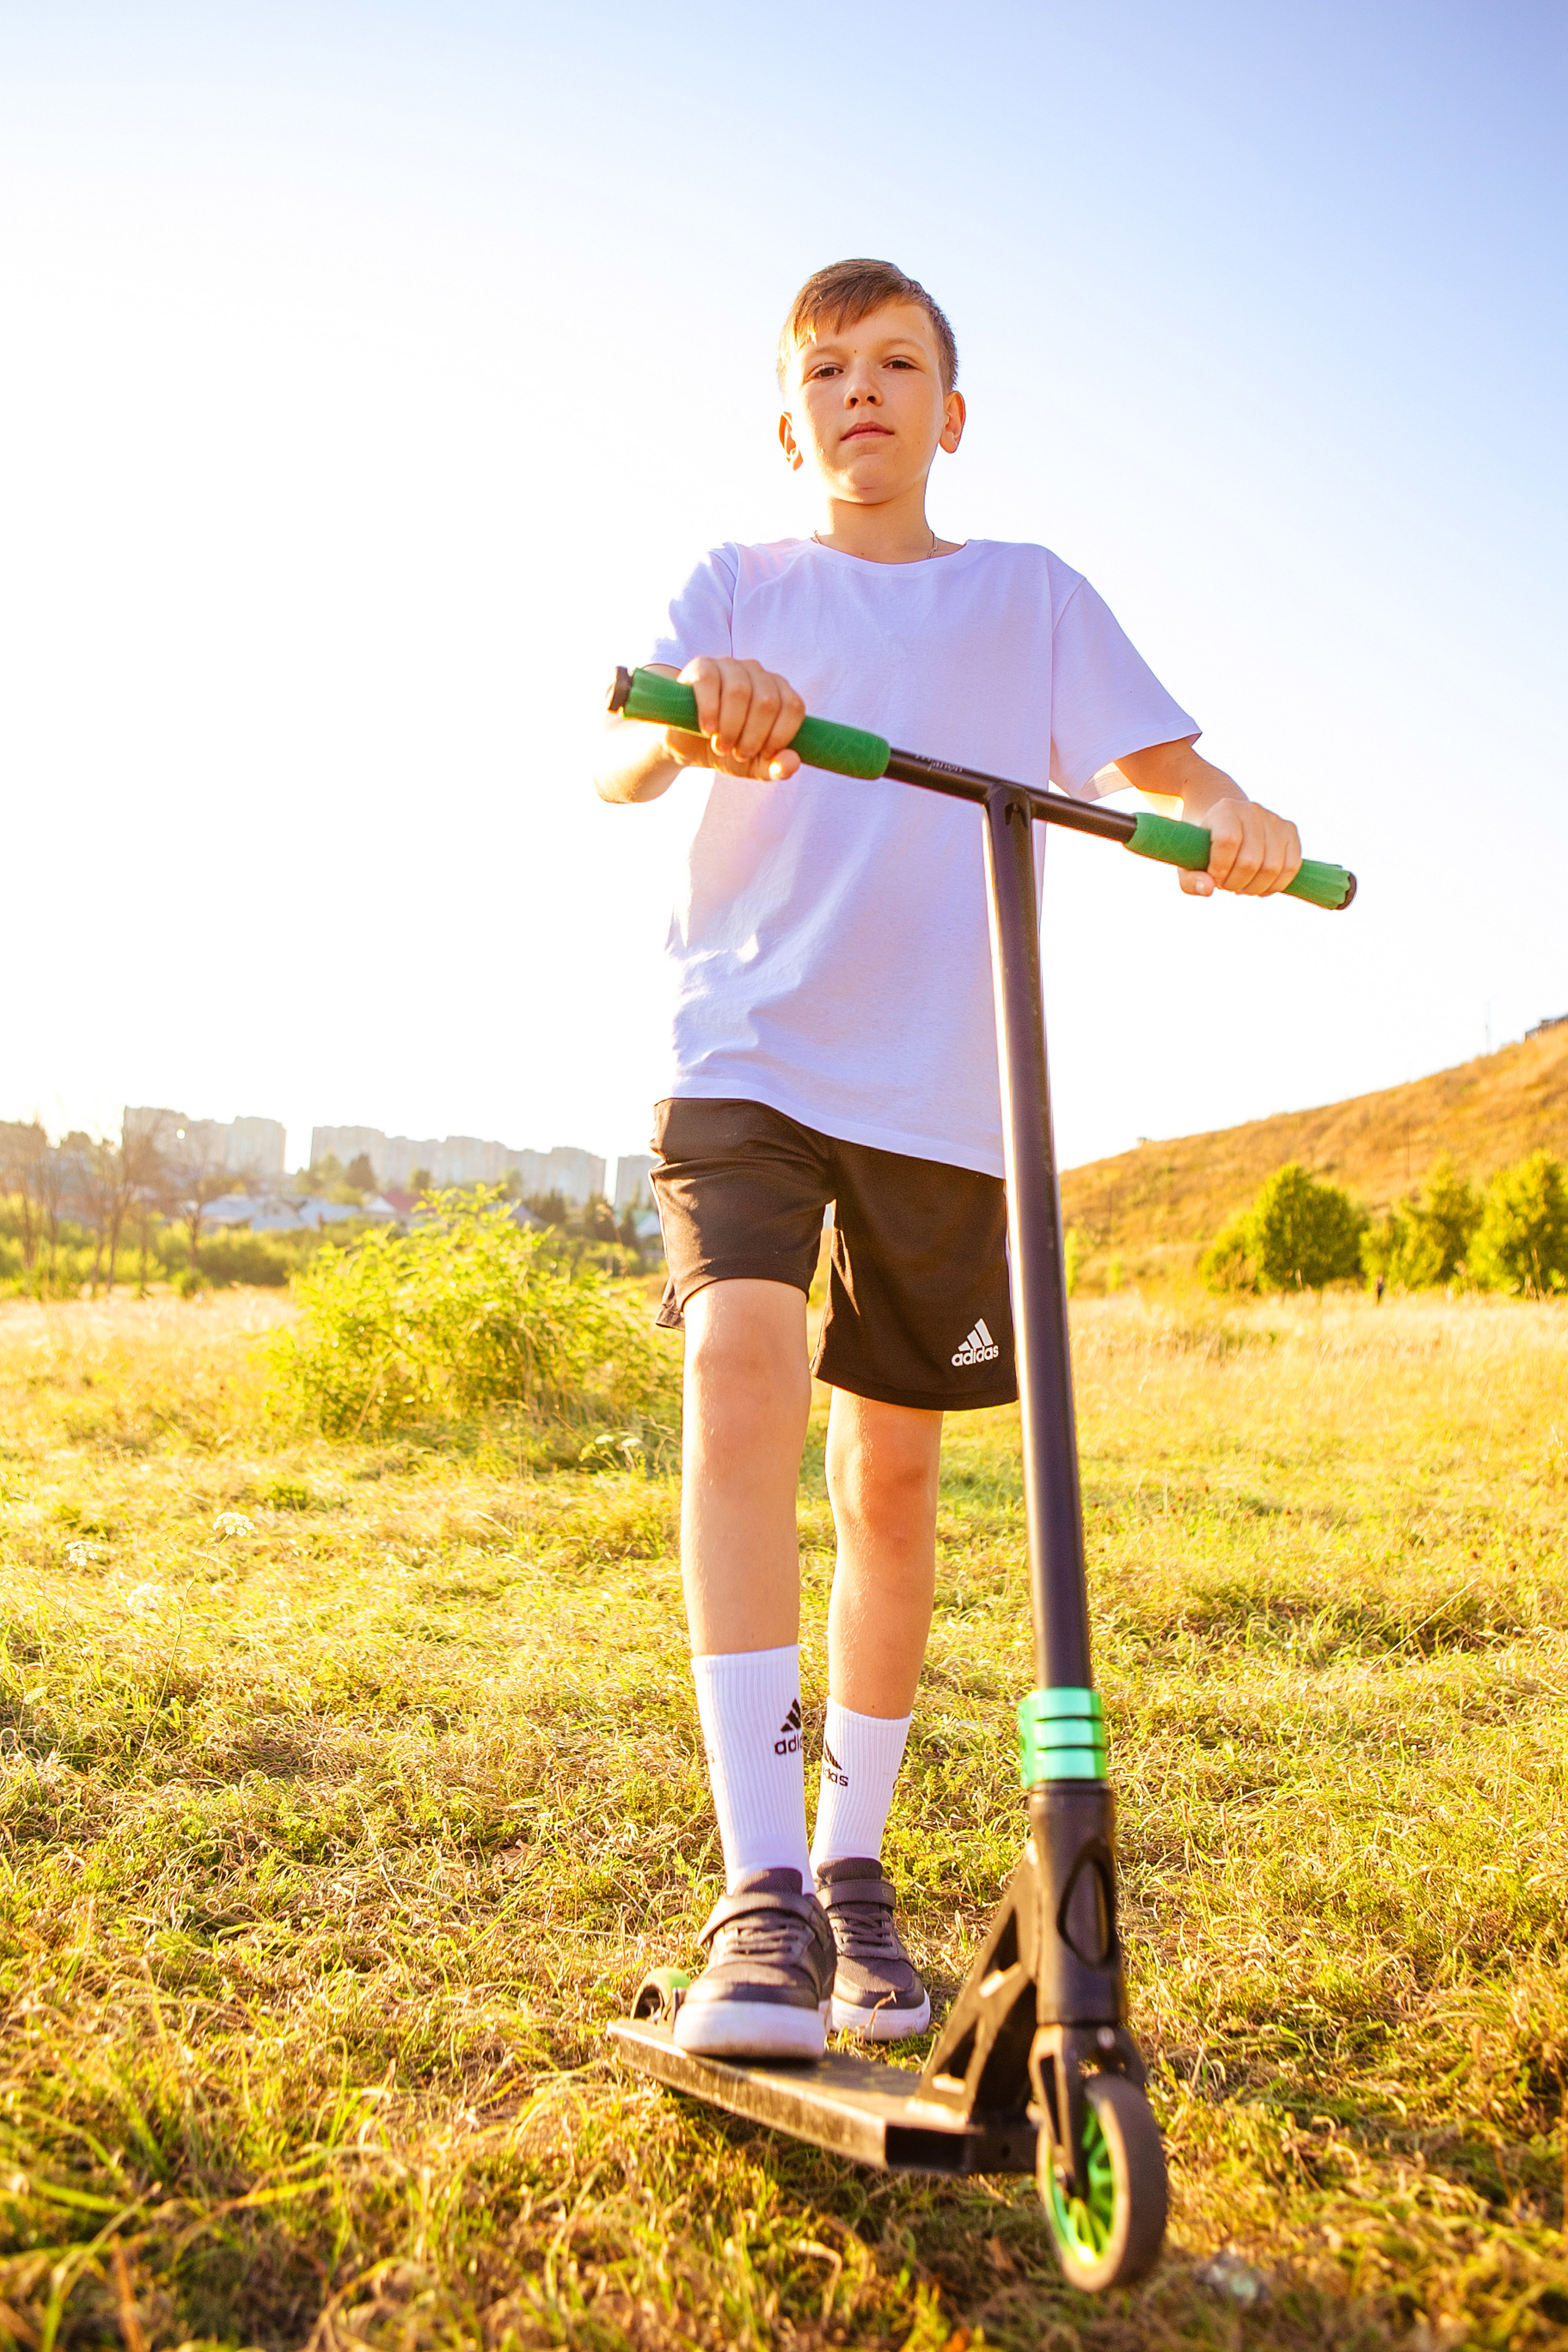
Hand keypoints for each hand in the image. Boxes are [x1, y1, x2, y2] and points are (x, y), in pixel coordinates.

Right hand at [673, 657, 804, 780]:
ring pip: (740, 691)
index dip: (780, 735)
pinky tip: (707, 730)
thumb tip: (793, 762)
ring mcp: (730, 665)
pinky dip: (709, 710)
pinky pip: (710, 681)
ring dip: (731, 727)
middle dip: (753, 736)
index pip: (793, 707)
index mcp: (778, 691)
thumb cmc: (727, 750)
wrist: (688, 745)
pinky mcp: (702, 666)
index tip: (763, 755)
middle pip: (767, 701)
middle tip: (737, 753)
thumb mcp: (754, 766)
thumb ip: (777, 768)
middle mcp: (757, 673)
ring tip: (721, 746)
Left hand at [1183, 797, 1301, 896]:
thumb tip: (1209, 889)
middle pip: (1251, 860)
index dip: (1220, 868)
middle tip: (1226, 884)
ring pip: (1273, 867)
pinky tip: (1259, 887)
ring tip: (1240, 885)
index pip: (1228, 842)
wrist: (1225, 822)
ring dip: (1254, 887)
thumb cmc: (1204, 846)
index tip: (1213, 877)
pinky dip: (1275, 885)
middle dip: (1236, 883)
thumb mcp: (1188, 862)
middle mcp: (1252, 810)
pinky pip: (1291, 867)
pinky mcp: (1290, 831)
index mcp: (1224, 810)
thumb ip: (1190, 880)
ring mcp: (1274, 819)